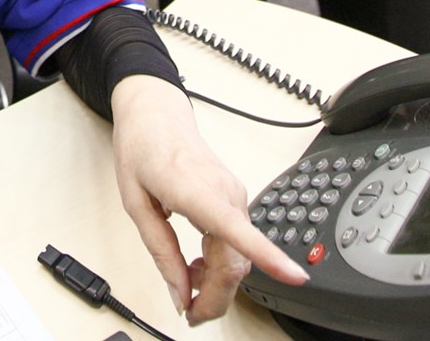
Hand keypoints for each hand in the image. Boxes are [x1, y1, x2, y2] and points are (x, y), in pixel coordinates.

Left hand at [109, 77, 307, 322]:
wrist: (155, 115)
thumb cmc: (142, 150)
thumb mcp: (135, 204)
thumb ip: (160, 251)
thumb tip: (180, 294)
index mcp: (194, 190)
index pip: (237, 229)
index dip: (269, 257)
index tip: (295, 276)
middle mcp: (224, 193)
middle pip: (236, 261)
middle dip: (217, 298)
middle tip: (191, 314)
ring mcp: (234, 195)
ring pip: (239, 257)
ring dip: (217, 283)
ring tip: (187, 285)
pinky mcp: (235, 199)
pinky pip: (237, 243)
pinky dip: (220, 264)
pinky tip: (197, 264)